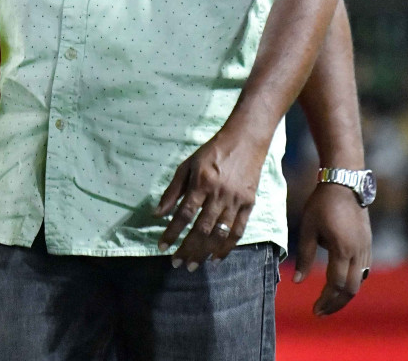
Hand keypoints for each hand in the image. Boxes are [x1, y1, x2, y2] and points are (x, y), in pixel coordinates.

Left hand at [155, 125, 269, 267]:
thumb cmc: (211, 152)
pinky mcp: (249, 205)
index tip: (162, 247)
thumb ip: (172, 191)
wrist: (245, 141)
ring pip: (220, 234)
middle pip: (202, 229)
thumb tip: (157, 213)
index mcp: (201, 183)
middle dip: (187, 249)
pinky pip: (238, 231)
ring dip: (205, 252)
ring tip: (193, 265)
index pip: (184, 214)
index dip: (172, 233)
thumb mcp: (187, 166)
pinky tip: (216, 258)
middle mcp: (219, 195)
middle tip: (176, 264)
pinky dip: (227, 247)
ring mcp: (236, 201)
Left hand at [292, 182, 371, 315]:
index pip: (335, 284)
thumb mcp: (307, 228)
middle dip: (336, 303)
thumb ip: (303, 256)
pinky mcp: (367, 245)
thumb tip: (296, 281)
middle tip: (320, 312)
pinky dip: (352, 283)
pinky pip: (363, 271)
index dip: (325, 300)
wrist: (345, 184)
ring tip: (328, 302)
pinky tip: (340, 285)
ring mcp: (366, 249)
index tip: (314, 309)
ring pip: (359, 282)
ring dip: (344, 295)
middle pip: (351, 289)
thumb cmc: (322, 204)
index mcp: (342, 249)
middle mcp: (358, 253)